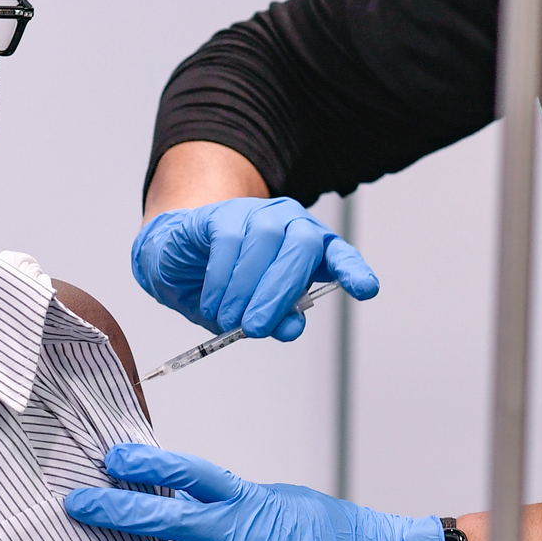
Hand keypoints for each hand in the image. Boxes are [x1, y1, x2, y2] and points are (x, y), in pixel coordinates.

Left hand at [67, 444, 461, 540]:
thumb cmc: (337, 534)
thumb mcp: (283, 501)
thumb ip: (233, 501)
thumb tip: (185, 492)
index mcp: (251, 501)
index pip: (190, 474)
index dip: (148, 464)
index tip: (113, 458)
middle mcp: (242, 538)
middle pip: (165, 521)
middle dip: (115, 511)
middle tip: (77, 504)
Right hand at [130, 197, 377, 339]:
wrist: (176, 259)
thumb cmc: (225, 284)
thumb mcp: (252, 311)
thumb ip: (277, 318)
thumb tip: (291, 327)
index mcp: (308, 249)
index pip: (338, 255)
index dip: (353, 271)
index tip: (365, 289)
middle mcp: (289, 224)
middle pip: (303, 245)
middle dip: (282, 290)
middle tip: (258, 326)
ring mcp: (257, 214)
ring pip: (265, 241)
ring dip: (247, 288)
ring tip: (230, 319)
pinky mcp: (223, 213)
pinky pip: (228, 240)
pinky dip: (221, 279)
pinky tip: (213, 302)